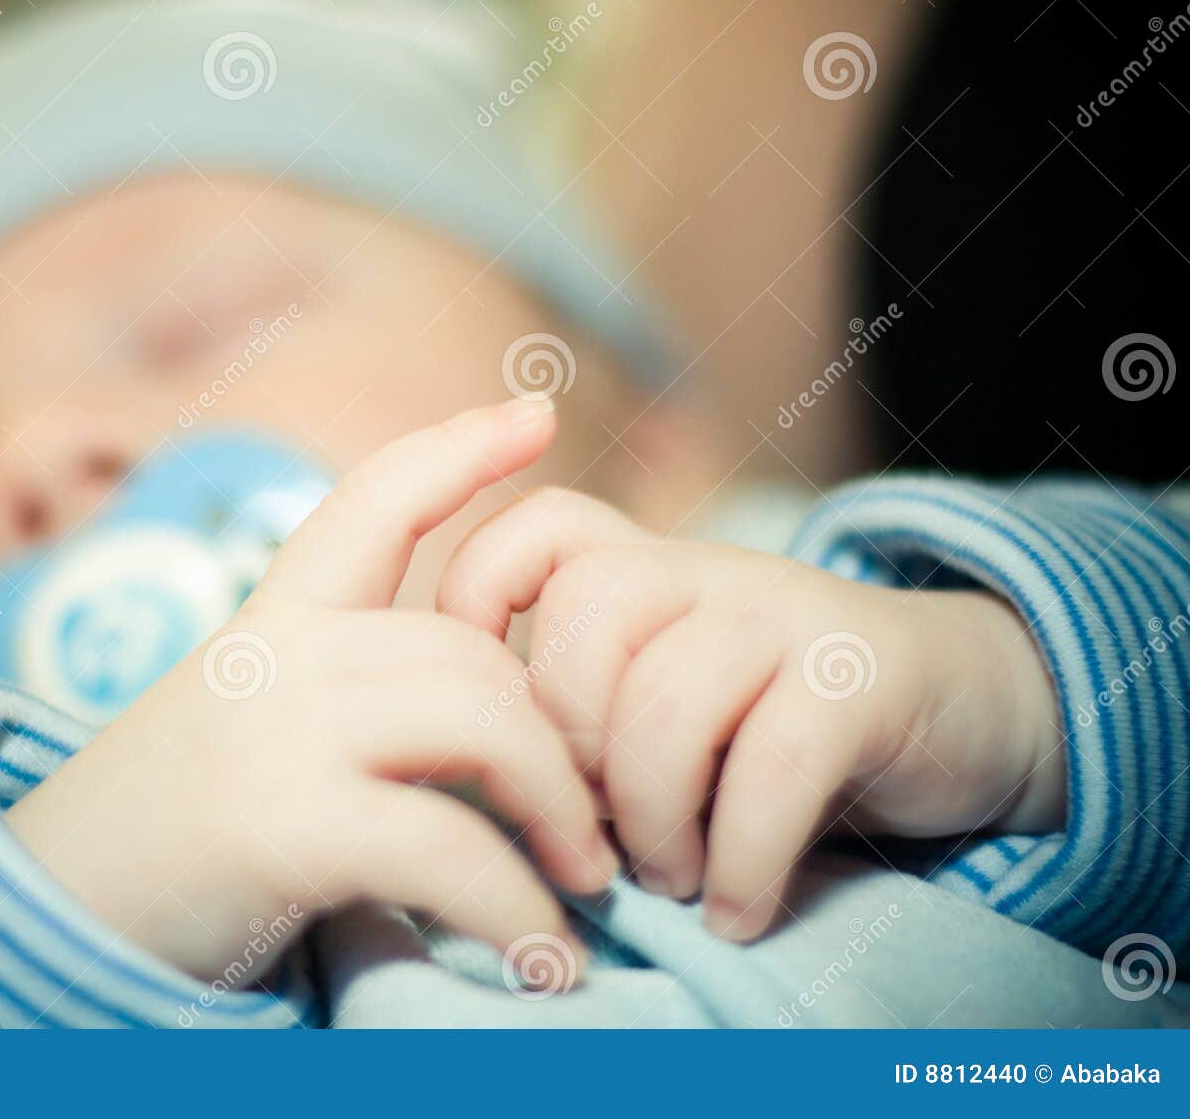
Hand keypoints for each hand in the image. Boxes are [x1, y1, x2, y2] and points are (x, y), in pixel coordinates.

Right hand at [8, 401, 618, 983]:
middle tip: (601, 825)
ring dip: (562, 811)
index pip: (372, 501)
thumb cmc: (151, 843)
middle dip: (562, 734)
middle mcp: (271, 655)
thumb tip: (481, 731)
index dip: (458, 449)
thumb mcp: (236, 734)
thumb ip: (338, 705)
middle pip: (472, 648)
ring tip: (585, 883)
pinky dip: (517, 910)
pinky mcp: (277, 826)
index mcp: (264, 625)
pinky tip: (541, 961)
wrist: (31, 923)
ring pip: (483, 719)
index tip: (537, 413)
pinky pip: (449, 846)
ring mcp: (272, 731)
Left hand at [436, 488, 1065, 941]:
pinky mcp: (862, 678)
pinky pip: (771, 769)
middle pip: (582, 624)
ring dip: (652, 823)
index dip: (476, 595)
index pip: (538, 528)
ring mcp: (787, 614)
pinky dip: (741, 863)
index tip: (480, 702)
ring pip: (662, 703)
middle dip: (570, 754)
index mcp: (648, 568)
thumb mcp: (672, 699)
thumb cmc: (775, 727)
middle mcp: (709, 573)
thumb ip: (587, 717)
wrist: (962, 710)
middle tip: (596, 837)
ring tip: (670, 878)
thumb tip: (494, 795)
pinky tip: (737, 909)